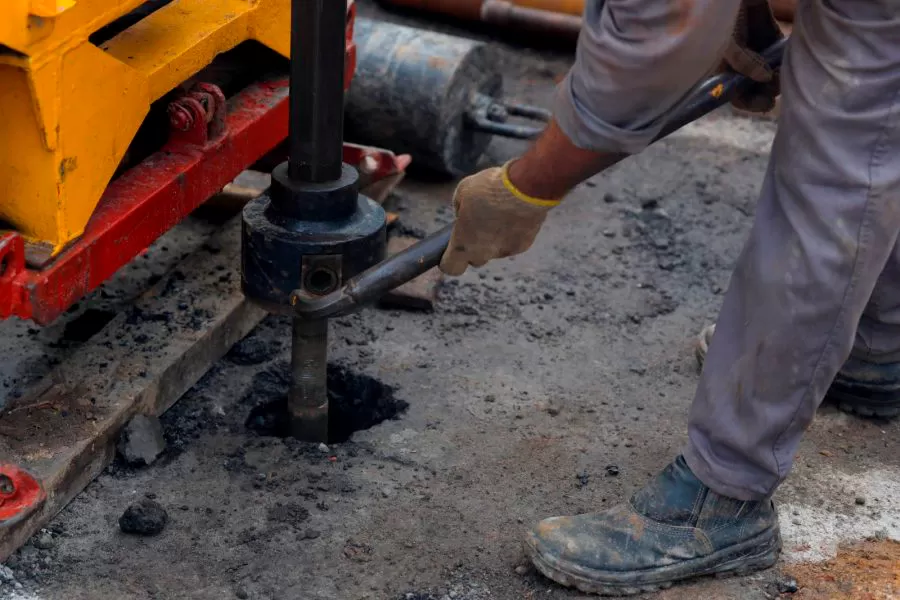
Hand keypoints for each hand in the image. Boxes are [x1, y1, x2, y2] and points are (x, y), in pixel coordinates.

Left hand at [439, 161, 559, 275]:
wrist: (525, 188)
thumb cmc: (489, 189)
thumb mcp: (463, 191)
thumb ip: (459, 208)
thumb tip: (463, 213)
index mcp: (463, 244)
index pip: (451, 267)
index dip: (449, 260)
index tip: (450, 250)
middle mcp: (483, 253)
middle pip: (475, 259)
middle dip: (474, 246)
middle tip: (476, 225)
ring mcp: (504, 252)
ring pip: (494, 251)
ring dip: (494, 239)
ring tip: (498, 215)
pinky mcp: (522, 246)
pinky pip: (511, 243)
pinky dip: (511, 233)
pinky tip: (513, 215)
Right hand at [721, 0, 784, 112]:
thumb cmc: (725, 19)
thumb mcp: (728, 44)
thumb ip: (743, 63)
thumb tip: (765, 78)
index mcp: (723, 69)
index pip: (736, 95)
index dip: (751, 102)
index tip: (768, 104)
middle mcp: (739, 63)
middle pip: (756, 85)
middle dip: (768, 88)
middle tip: (779, 82)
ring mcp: (756, 50)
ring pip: (771, 71)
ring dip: (779, 74)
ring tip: (785, 70)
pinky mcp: (770, 35)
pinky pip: (781, 52)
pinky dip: (787, 58)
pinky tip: (791, 59)